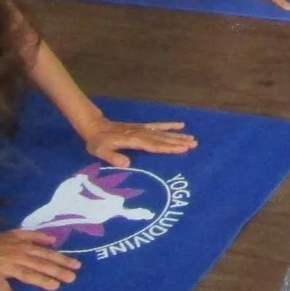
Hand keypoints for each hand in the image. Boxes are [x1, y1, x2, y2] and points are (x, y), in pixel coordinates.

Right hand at [0, 229, 77, 290]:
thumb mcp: (16, 234)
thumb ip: (35, 236)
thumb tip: (54, 240)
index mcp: (25, 247)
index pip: (47, 254)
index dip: (62, 259)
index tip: (78, 266)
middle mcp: (18, 255)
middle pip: (40, 264)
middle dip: (57, 270)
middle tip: (72, 278)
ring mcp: (5, 265)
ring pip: (25, 273)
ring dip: (40, 279)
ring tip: (54, 286)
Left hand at [81, 117, 196, 165]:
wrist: (95, 127)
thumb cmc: (98, 142)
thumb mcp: (100, 151)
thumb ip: (113, 157)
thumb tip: (128, 164)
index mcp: (132, 140)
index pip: (153, 145)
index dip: (167, 147)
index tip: (182, 149)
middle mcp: (140, 133)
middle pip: (162, 138)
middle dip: (178, 142)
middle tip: (194, 144)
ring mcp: (143, 129)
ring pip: (163, 133)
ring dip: (178, 136)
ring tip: (192, 139)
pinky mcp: (143, 127)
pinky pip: (158, 126)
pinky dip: (169, 126)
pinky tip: (181, 125)